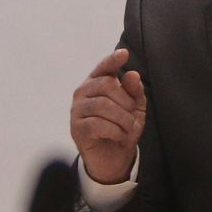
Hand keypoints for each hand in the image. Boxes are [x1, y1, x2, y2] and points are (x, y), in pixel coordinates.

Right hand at [70, 48, 145, 184]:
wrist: (114, 157)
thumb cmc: (123, 127)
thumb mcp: (135, 108)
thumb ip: (134, 91)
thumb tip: (132, 74)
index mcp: (97, 83)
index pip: (104, 67)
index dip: (112, 60)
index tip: (124, 54)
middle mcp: (83, 92)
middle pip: (107, 85)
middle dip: (126, 101)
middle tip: (132, 116)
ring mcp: (77, 109)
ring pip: (103, 105)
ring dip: (123, 119)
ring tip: (128, 128)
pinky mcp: (76, 128)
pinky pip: (97, 124)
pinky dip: (114, 130)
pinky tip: (118, 135)